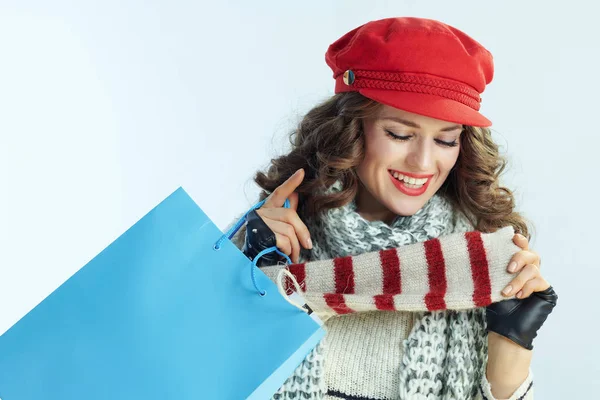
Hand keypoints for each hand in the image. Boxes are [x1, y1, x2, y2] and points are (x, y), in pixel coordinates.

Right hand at [247, 168, 311, 263]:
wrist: (249, 261)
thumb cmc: (266, 244)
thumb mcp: (276, 227)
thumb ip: (286, 213)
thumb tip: (296, 195)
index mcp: (267, 208)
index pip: (280, 192)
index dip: (291, 182)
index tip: (302, 172)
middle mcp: (261, 212)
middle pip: (290, 215)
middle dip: (302, 232)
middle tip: (307, 245)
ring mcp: (260, 222)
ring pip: (288, 230)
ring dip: (295, 246)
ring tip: (295, 255)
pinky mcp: (261, 233)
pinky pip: (284, 240)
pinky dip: (289, 249)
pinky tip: (287, 256)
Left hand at [486, 233, 557, 349]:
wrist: (504, 330)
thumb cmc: (496, 308)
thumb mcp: (491, 285)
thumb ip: (494, 269)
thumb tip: (483, 249)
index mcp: (515, 267)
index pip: (521, 247)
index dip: (519, 240)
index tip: (513, 237)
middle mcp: (529, 271)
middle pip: (531, 253)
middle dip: (519, 257)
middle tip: (508, 269)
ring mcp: (538, 281)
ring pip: (533, 268)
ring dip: (518, 280)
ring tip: (506, 292)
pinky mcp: (547, 292)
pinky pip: (539, 281)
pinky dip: (526, 288)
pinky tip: (518, 296)